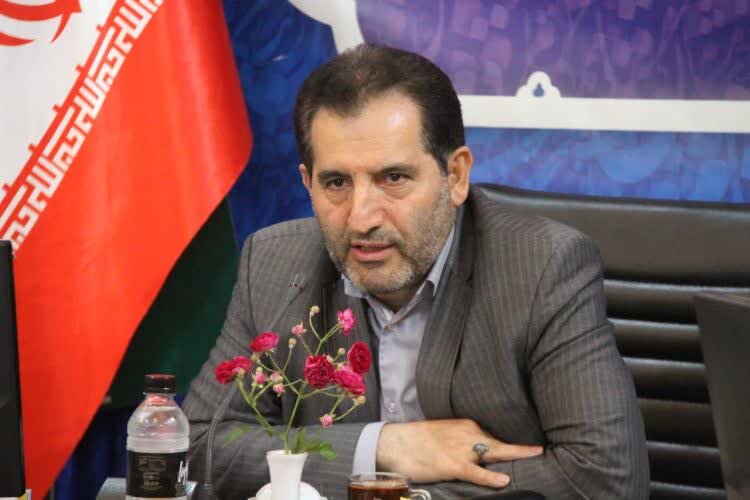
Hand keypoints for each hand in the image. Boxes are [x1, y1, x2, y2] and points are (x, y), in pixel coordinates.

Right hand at [375, 419, 542, 487]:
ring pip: (493, 454)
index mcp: (466, 425)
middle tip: (541, 450)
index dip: (511, 445)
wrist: (394, 442)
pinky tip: (504, 480)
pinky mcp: (451, 464)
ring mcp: (460, 449)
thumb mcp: (443, 433)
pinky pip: (475, 472)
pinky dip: (490, 477)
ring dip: (514, 457)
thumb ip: (462, 439)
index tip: (529, 447)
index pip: (493, 437)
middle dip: (521, 449)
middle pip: (500, 444)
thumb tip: (477, 451)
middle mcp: (467, 434)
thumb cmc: (416, 440)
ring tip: (536, 458)